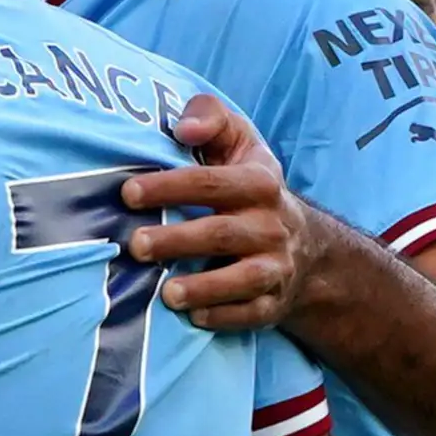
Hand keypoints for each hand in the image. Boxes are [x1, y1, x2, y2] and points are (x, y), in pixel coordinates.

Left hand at [113, 92, 308, 332]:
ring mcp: (276, 266)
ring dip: (204, 288)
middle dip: (177, 240)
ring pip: (243, 279)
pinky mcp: (274, 302)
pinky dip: (224, 316)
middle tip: (135, 245)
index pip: (211, 182)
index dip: (169, 186)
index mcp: (260, 182)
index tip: (128, 192)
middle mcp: (271, 225)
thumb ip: (211, 118)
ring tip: (166, 294)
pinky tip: (193, 317)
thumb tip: (182, 127)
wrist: (307, 246)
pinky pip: (251, 313)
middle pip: (222, 233)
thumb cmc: (250, 185)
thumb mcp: (239, 141)